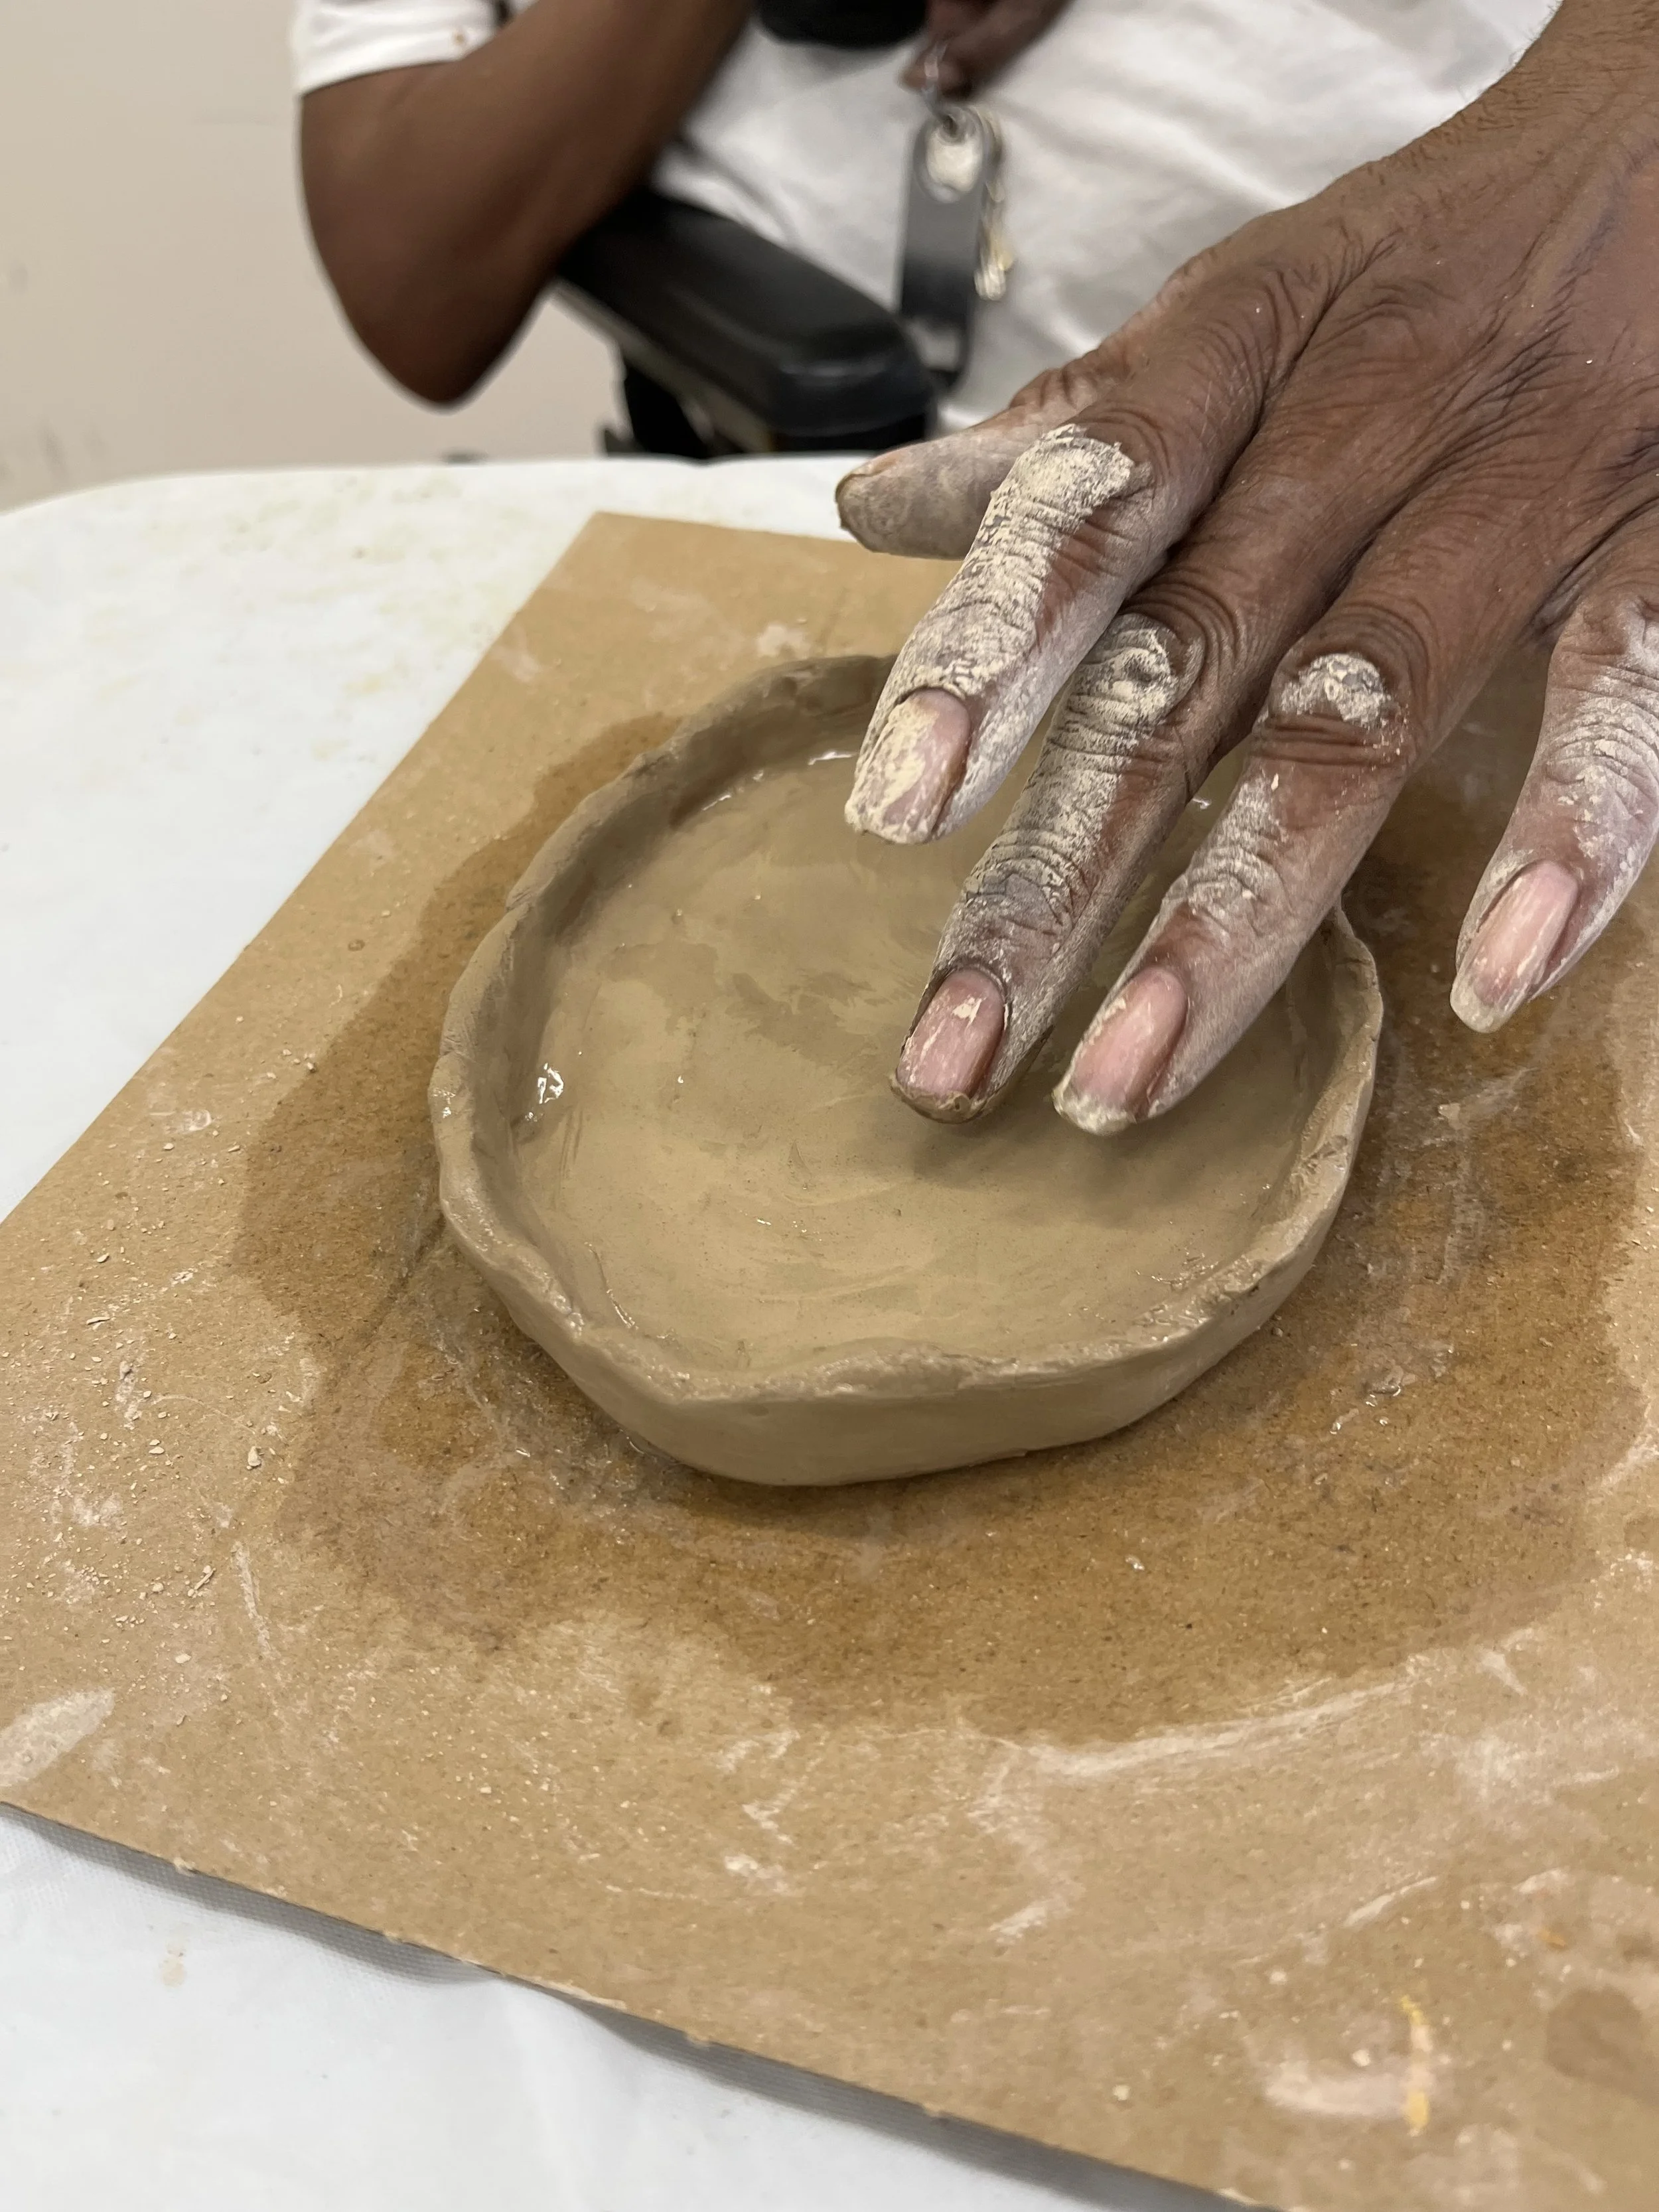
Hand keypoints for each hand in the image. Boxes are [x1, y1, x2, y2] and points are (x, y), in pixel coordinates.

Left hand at [841, 0, 1658, 1131]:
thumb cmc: (1440, 251)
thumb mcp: (1246, 309)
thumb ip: (1076, 437)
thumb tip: (874, 507)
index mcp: (1245, 349)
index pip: (1089, 505)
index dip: (988, 653)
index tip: (891, 816)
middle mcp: (1369, 415)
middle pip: (1187, 660)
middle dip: (1058, 870)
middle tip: (952, 1049)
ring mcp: (1530, 476)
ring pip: (1363, 706)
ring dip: (1238, 912)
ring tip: (1124, 1082)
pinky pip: (1623, 686)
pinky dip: (1567, 827)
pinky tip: (1494, 979)